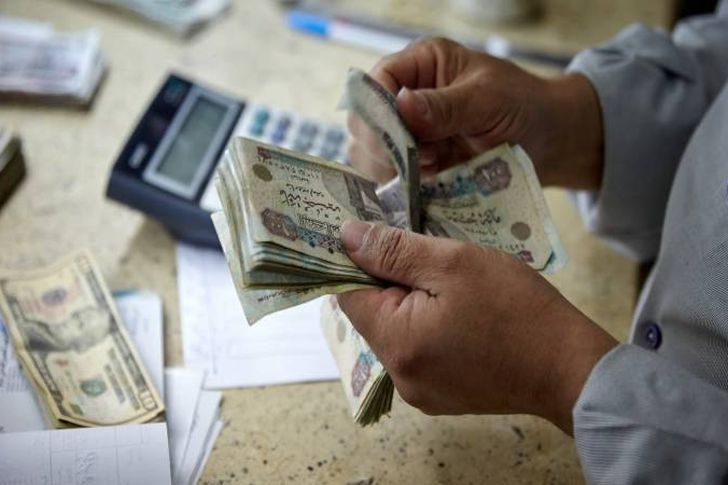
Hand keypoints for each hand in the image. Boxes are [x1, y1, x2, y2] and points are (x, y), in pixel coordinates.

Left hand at [337, 221, 616, 432]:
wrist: (571, 368)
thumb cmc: (516, 309)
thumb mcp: (454, 263)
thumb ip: (394, 250)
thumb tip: (346, 237)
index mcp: (396, 343)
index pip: (348, 295)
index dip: (359, 262)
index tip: (381, 238)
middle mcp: (399, 376)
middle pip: (373, 315)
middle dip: (392, 282)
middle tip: (429, 257)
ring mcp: (420, 391)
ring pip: (397, 333)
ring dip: (413, 305)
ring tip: (450, 286)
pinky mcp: (442, 397)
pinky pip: (419, 353)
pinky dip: (429, 329)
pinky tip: (461, 315)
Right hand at [348, 37, 603, 189]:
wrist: (548, 141)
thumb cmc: (523, 106)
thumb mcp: (488, 99)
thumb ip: (445, 105)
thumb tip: (401, 104)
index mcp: (421, 65)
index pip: (377, 82)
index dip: (377, 110)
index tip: (396, 138)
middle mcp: (407, 98)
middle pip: (364, 121)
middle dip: (382, 145)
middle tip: (416, 162)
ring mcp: (408, 133)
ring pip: (370, 153)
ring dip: (389, 168)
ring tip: (428, 172)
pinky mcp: (415, 164)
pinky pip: (390, 177)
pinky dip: (399, 186)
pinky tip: (423, 187)